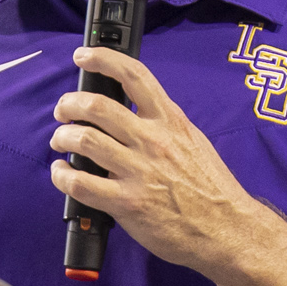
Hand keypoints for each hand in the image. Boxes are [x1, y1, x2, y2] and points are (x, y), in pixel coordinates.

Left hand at [52, 46, 273, 277]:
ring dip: (62, 137)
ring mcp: (138, 171)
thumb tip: (134, 112)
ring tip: (60, 141)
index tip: (83, 56)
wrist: (226, 229)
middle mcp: (153, 140)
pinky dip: (62, 175)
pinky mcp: (126, 203)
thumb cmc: (211, 188)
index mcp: (170, 121)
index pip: (134, 75)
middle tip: (63, 111)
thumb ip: (164, 125)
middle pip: (97, 106)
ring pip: (84, 140)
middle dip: (69, 104)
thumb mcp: (193, 141)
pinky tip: (62, 173)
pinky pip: (80, 183)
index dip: (103, 59)